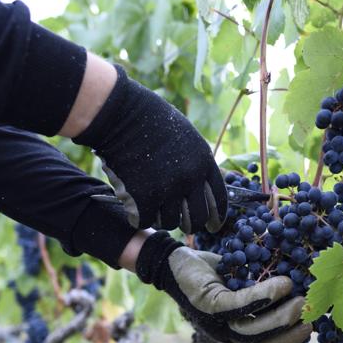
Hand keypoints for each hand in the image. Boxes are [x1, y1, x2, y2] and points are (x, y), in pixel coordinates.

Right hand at [72, 64, 227, 233]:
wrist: (123, 116)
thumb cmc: (151, 121)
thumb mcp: (186, 137)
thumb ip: (196, 163)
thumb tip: (201, 189)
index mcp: (204, 162)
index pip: (219, 200)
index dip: (216, 217)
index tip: (212, 226)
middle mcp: (190, 179)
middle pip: (197, 219)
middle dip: (190, 226)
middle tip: (182, 226)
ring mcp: (167, 190)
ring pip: (170, 223)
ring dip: (161, 218)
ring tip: (151, 206)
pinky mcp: (144, 199)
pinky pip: (145, 221)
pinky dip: (138, 217)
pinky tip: (133, 207)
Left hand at [135, 232, 311, 342]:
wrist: (171, 261)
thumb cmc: (208, 274)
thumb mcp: (237, 288)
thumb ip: (260, 296)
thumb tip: (297, 289)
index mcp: (230, 333)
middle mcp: (221, 332)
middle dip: (288, 338)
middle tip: (310, 322)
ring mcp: (214, 320)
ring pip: (252, 331)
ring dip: (281, 318)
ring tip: (301, 301)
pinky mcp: (208, 303)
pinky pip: (240, 304)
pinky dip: (264, 296)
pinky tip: (283, 284)